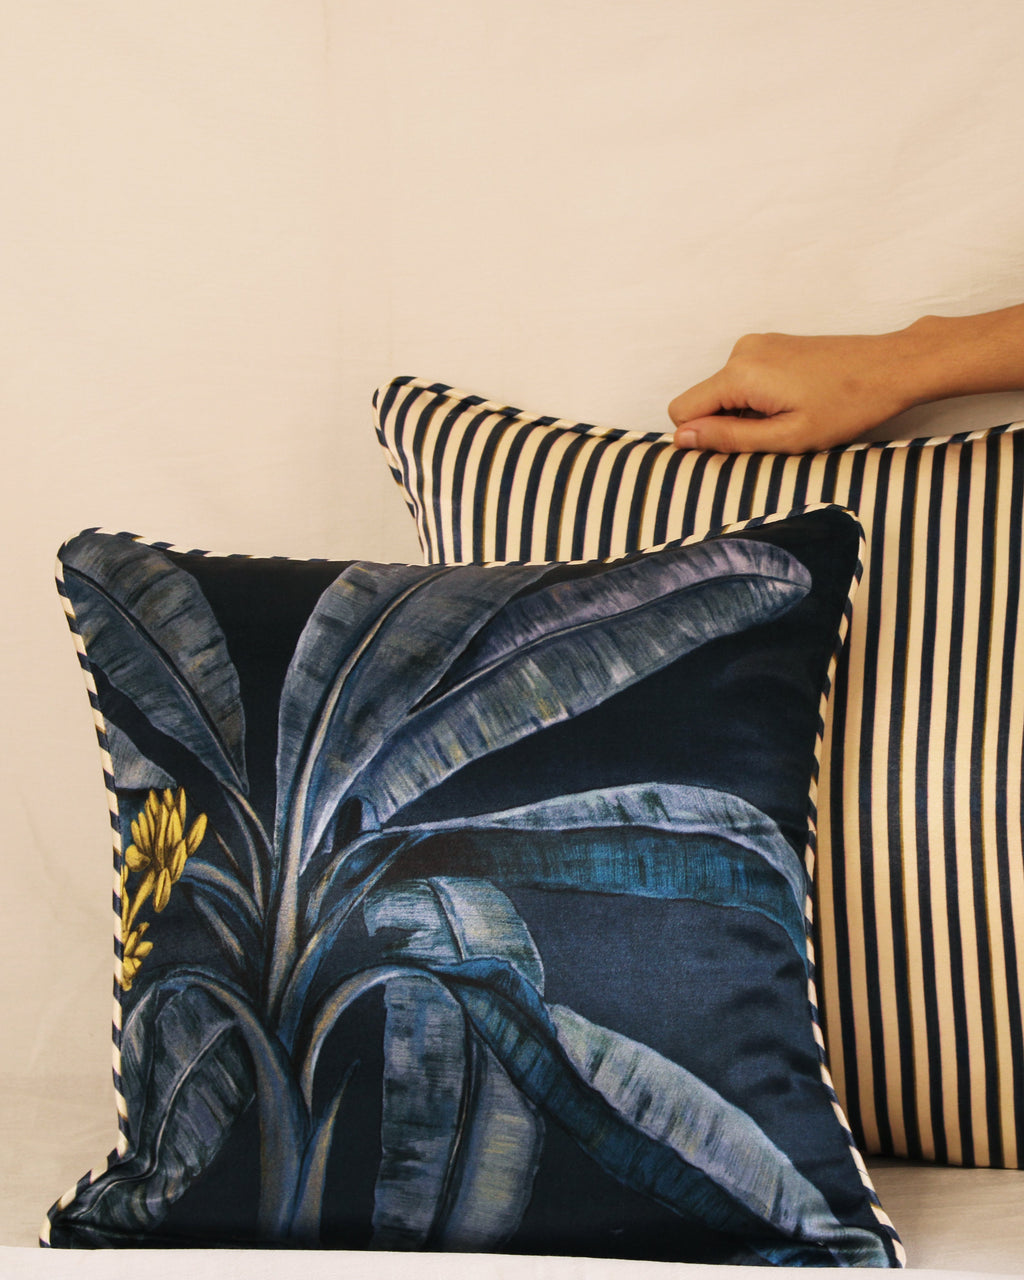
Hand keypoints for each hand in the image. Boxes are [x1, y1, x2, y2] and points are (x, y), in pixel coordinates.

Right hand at [668, 331, 910, 453]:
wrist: (891, 366)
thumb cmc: (847, 405)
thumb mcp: (786, 436)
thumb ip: (729, 438)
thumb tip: (682, 437)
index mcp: (740, 373)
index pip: (681, 410)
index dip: (702, 437)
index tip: (740, 447)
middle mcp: (741, 352)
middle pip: (702, 401)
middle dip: (727, 425)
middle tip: (773, 435)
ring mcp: (756, 344)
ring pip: (722, 392)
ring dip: (745, 413)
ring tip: (790, 417)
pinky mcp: (770, 344)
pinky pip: (741, 379)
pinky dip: (757, 398)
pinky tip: (794, 402)